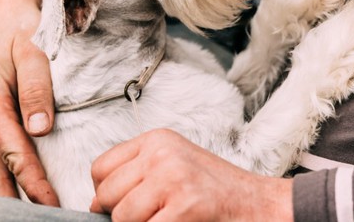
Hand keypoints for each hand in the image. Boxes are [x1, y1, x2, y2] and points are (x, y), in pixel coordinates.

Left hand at [90, 129, 293, 220]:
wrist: (257, 203)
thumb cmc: (214, 190)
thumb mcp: (173, 165)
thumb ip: (138, 174)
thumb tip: (96, 203)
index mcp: (156, 140)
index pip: (101, 167)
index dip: (103, 193)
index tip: (117, 205)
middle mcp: (161, 154)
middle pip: (106, 193)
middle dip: (117, 214)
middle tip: (146, 217)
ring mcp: (172, 178)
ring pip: (121, 217)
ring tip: (164, 219)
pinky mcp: (183, 206)